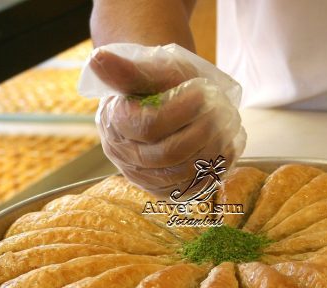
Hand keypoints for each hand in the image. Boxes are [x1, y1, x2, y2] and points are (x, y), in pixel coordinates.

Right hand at [90, 48, 245, 196]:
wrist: (163, 100)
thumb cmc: (157, 81)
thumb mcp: (146, 69)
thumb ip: (127, 69)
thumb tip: (97, 59)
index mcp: (115, 124)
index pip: (149, 126)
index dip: (181, 111)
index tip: (202, 93)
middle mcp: (125, 156)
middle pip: (169, 155)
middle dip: (203, 132)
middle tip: (222, 110)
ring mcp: (144, 177)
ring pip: (184, 174)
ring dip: (215, 149)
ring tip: (228, 124)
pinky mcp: (165, 190)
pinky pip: (194, 189)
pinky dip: (217, 167)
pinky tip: (227, 144)